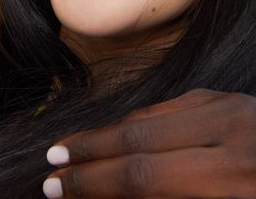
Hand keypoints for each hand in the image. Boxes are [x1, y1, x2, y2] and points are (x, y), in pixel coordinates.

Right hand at [43, 90, 255, 197]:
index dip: (95, 183)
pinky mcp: (234, 99)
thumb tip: (122, 190)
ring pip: (156, 113)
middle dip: (91, 150)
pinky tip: (123, 131)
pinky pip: (178, 104)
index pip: (146, 175)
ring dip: (112, 130)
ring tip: (76, 146)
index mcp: (236, 175)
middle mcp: (233, 133)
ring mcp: (234, 108)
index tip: (57, 187)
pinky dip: (144, 119)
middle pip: (142, 135)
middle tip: (51, 161)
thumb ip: (175, 197)